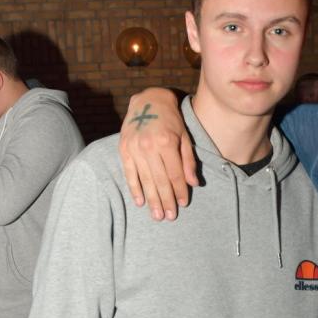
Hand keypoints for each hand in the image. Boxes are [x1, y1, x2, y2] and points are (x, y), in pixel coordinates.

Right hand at [119, 88, 197, 219]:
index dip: (179, 191)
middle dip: (165, 201)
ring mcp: (134, 148)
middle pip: (159, 180)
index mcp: (167, 143)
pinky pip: (129, 173)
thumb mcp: (185, 137)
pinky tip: (140, 202)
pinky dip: (134, 189)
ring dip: (151, 200)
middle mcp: (149, 146)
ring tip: (157, 215)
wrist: (149, 100)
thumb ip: (188, 161)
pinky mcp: (124, 149)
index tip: (183, 204)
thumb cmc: (172, 121)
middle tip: (169, 217)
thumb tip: (193, 184)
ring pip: (144, 180)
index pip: (174, 174)